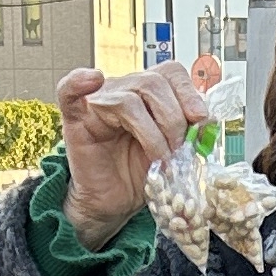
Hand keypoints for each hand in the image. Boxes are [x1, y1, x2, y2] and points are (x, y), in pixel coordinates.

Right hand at [54, 61, 199, 244]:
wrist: (115, 202)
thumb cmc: (139, 173)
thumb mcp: (173, 148)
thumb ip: (188, 128)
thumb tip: (205, 117)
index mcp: (148, 91)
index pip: (170, 72)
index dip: (188, 93)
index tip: (200, 120)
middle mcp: (123, 89)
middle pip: (153, 83)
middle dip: (174, 120)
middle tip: (179, 150)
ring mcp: (98, 101)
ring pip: (129, 98)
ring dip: (153, 132)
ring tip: (160, 157)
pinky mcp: (76, 118)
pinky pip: (69, 90)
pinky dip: (79, 81)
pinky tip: (93, 79)